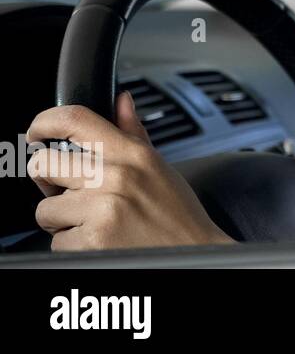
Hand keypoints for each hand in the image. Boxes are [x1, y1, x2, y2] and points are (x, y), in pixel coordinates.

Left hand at [27, 94, 234, 251]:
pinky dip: (73, 246)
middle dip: (49, 184)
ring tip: (96, 223)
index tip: (38, 132)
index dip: (44, 122)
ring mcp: (102, 208)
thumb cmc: (178, 214)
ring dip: (62, 221)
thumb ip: (133, 133)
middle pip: (44, 165)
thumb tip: (121, 101)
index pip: (74, 120)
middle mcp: (115, 176)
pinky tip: (101, 242)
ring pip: (46, 210)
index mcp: (132, 154)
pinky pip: (57, 241)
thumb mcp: (159, 167)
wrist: (196, 253)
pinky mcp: (92, 240)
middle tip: (71, 194)